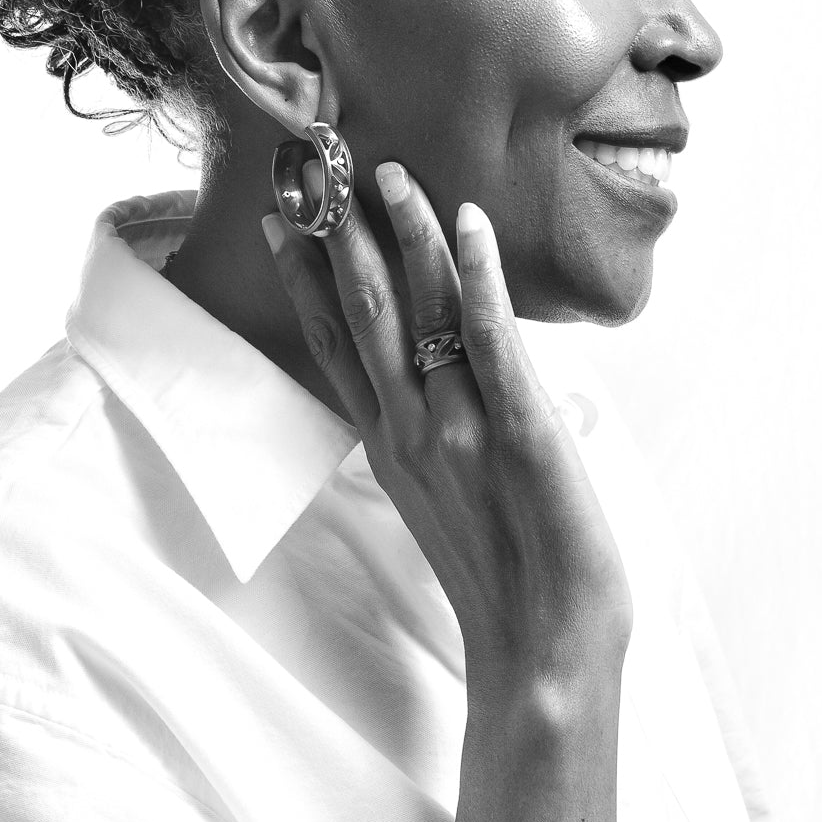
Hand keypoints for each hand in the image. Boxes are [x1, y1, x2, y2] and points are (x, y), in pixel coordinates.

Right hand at [262, 162, 631, 692]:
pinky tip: (467, 223)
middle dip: (339, 233)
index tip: (279, 219)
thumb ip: (429, 437)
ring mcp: (460, 428)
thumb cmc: (503, 585)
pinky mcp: (519, 429)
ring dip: (403, 235)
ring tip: (387, 172)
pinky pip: (490, 339)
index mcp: (390, 446)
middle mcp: (410, 430)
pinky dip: (478, 277)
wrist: (542, 657)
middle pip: (363, 313)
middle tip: (319, 163)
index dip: (303, 278)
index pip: (334, 344)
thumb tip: (437, 381)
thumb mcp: (443, 503)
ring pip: (419, 312)